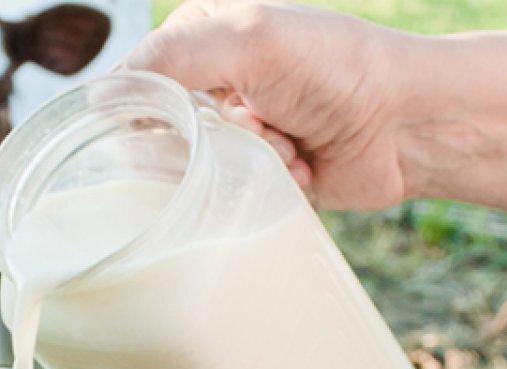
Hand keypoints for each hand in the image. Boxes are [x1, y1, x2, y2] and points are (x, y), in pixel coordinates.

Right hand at [123, 0, 411, 209]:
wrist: (408, 125)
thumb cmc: (337, 69)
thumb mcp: (250, 42)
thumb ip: (173, 59)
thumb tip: (98, 97)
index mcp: (202, 36)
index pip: (140, 80)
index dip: (164, 106)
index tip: (205, 113)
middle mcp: (214, 81)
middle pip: (167, 131)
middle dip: (216, 138)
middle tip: (262, 125)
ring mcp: (237, 128)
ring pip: (199, 169)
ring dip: (248, 162)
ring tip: (291, 146)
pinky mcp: (259, 172)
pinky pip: (231, 195)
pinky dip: (268, 185)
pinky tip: (303, 167)